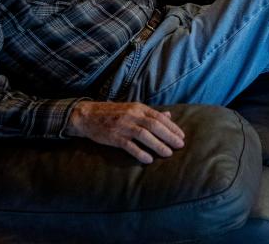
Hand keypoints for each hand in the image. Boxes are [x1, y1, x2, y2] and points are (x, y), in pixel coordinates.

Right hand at [65, 100, 184, 163]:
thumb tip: (170, 115)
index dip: (172, 126)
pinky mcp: (113, 137)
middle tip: (180, 145)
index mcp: (138, 108)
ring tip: (168, 153)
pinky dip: (140, 152)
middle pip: (154, 125)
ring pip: (144, 135)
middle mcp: (132, 115)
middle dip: (169, 136)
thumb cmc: (112, 113)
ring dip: (158, 145)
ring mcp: (122, 126)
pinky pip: (129, 145)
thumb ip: (150, 113)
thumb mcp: (132, 109)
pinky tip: (149, 159)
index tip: (181, 136)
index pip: (159, 117)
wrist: (87, 116)